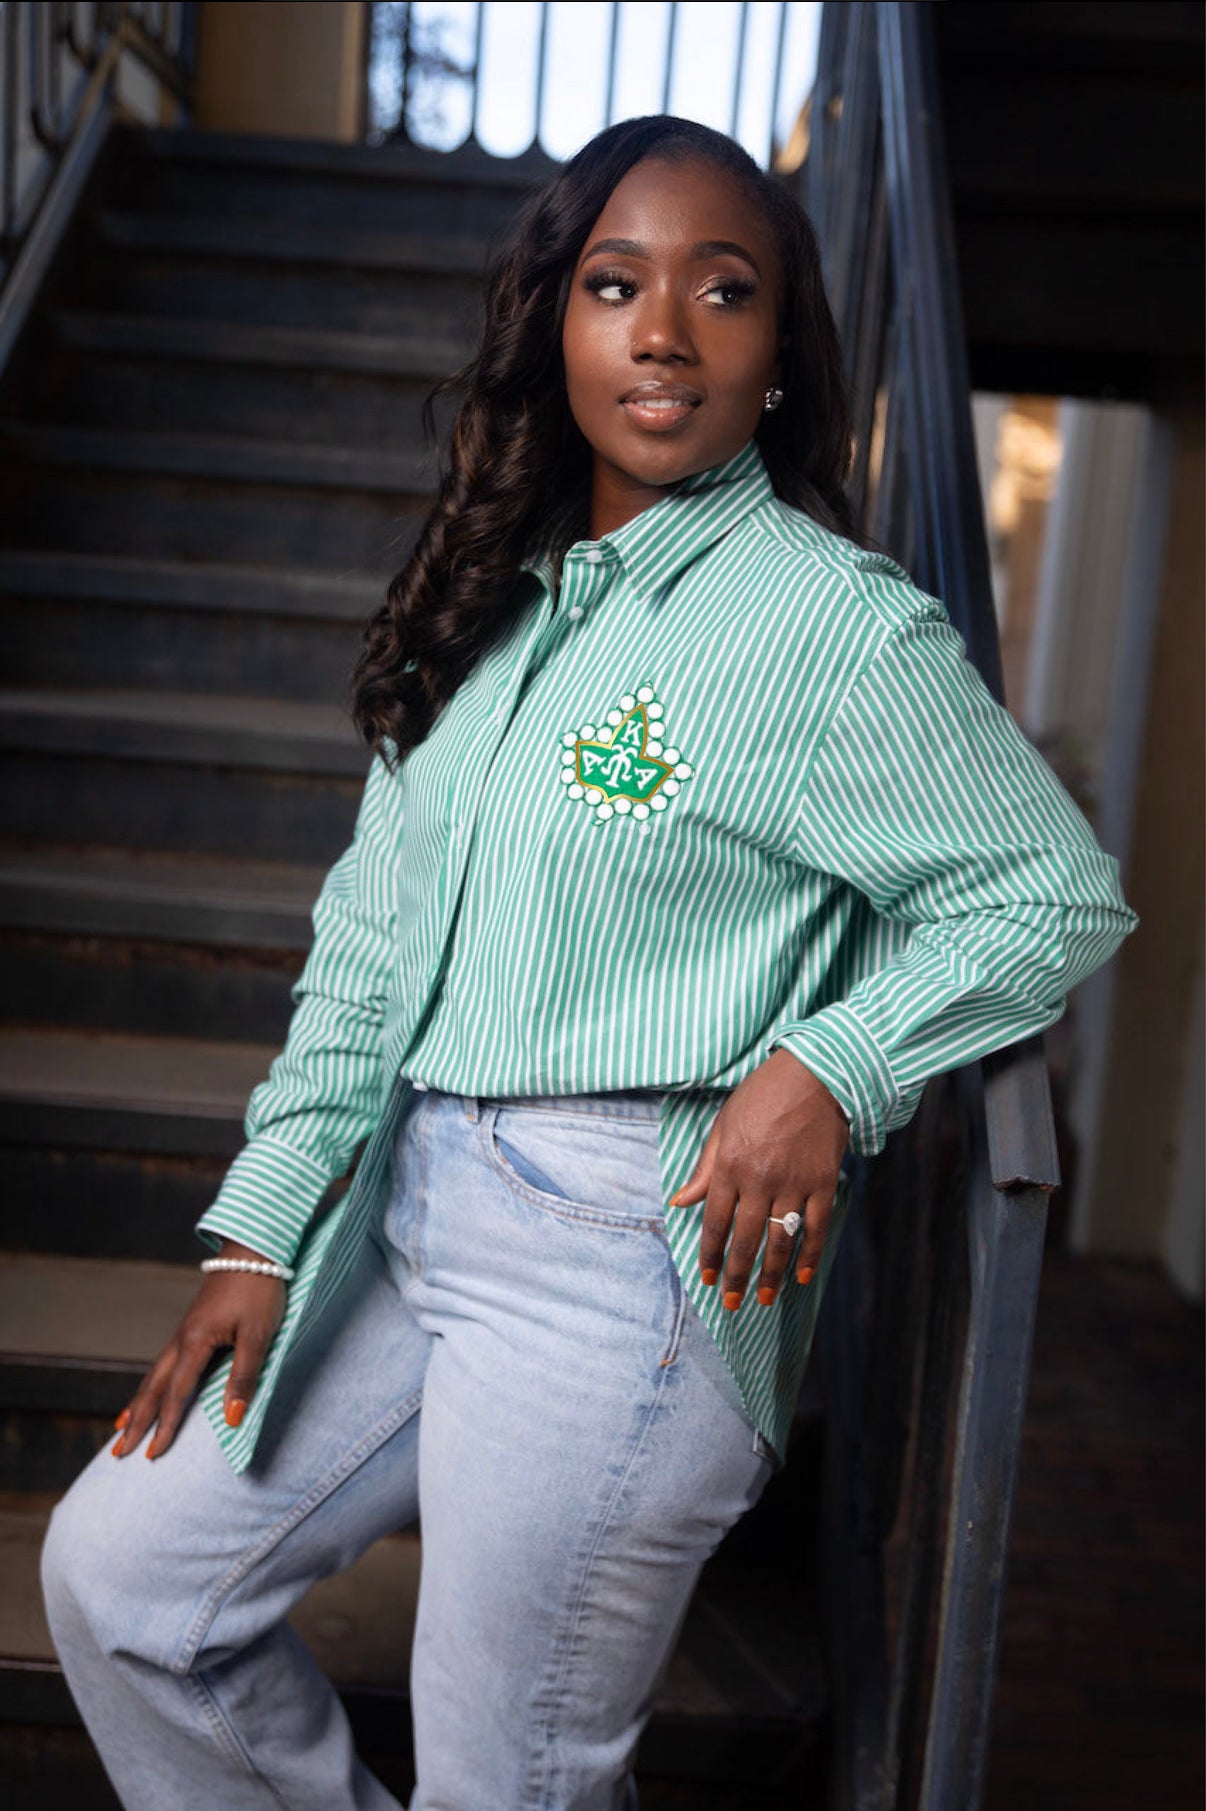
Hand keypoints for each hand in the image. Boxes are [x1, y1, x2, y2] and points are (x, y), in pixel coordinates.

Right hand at [110, 1239, 285, 1459]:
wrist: (254, 1248)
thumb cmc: (259, 1290)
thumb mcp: (258, 1335)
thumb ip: (244, 1377)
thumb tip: (233, 1419)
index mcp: (195, 1343)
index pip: (176, 1395)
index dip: (166, 1427)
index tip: (152, 1455)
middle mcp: (182, 1339)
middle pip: (154, 1388)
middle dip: (137, 1421)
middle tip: (117, 1450)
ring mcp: (185, 1330)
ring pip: (155, 1373)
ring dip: (139, 1402)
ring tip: (122, 1425)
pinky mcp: (194, 1324)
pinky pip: (166, 1361)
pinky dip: (153, 1381)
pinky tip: (154, 1386)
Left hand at [668, 1049, 849, 1309]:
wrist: (814, 1075)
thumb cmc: (762, 1097)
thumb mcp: (723, 1126)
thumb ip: (705, 1168)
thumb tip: (680, 1201)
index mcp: (729, 1166)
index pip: (715, 1222)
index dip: (711, 1255)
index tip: (708, 1279)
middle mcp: (759, 1180)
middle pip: (745, 1239)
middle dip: (736, 1275)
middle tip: (732, 1303)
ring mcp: (793, 1183)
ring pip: (780, 1240)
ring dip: (771, 1274)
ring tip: (763, 1299)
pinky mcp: (823, 1183)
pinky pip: (816, 1228)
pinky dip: (810, 1255)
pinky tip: (802, 1277)